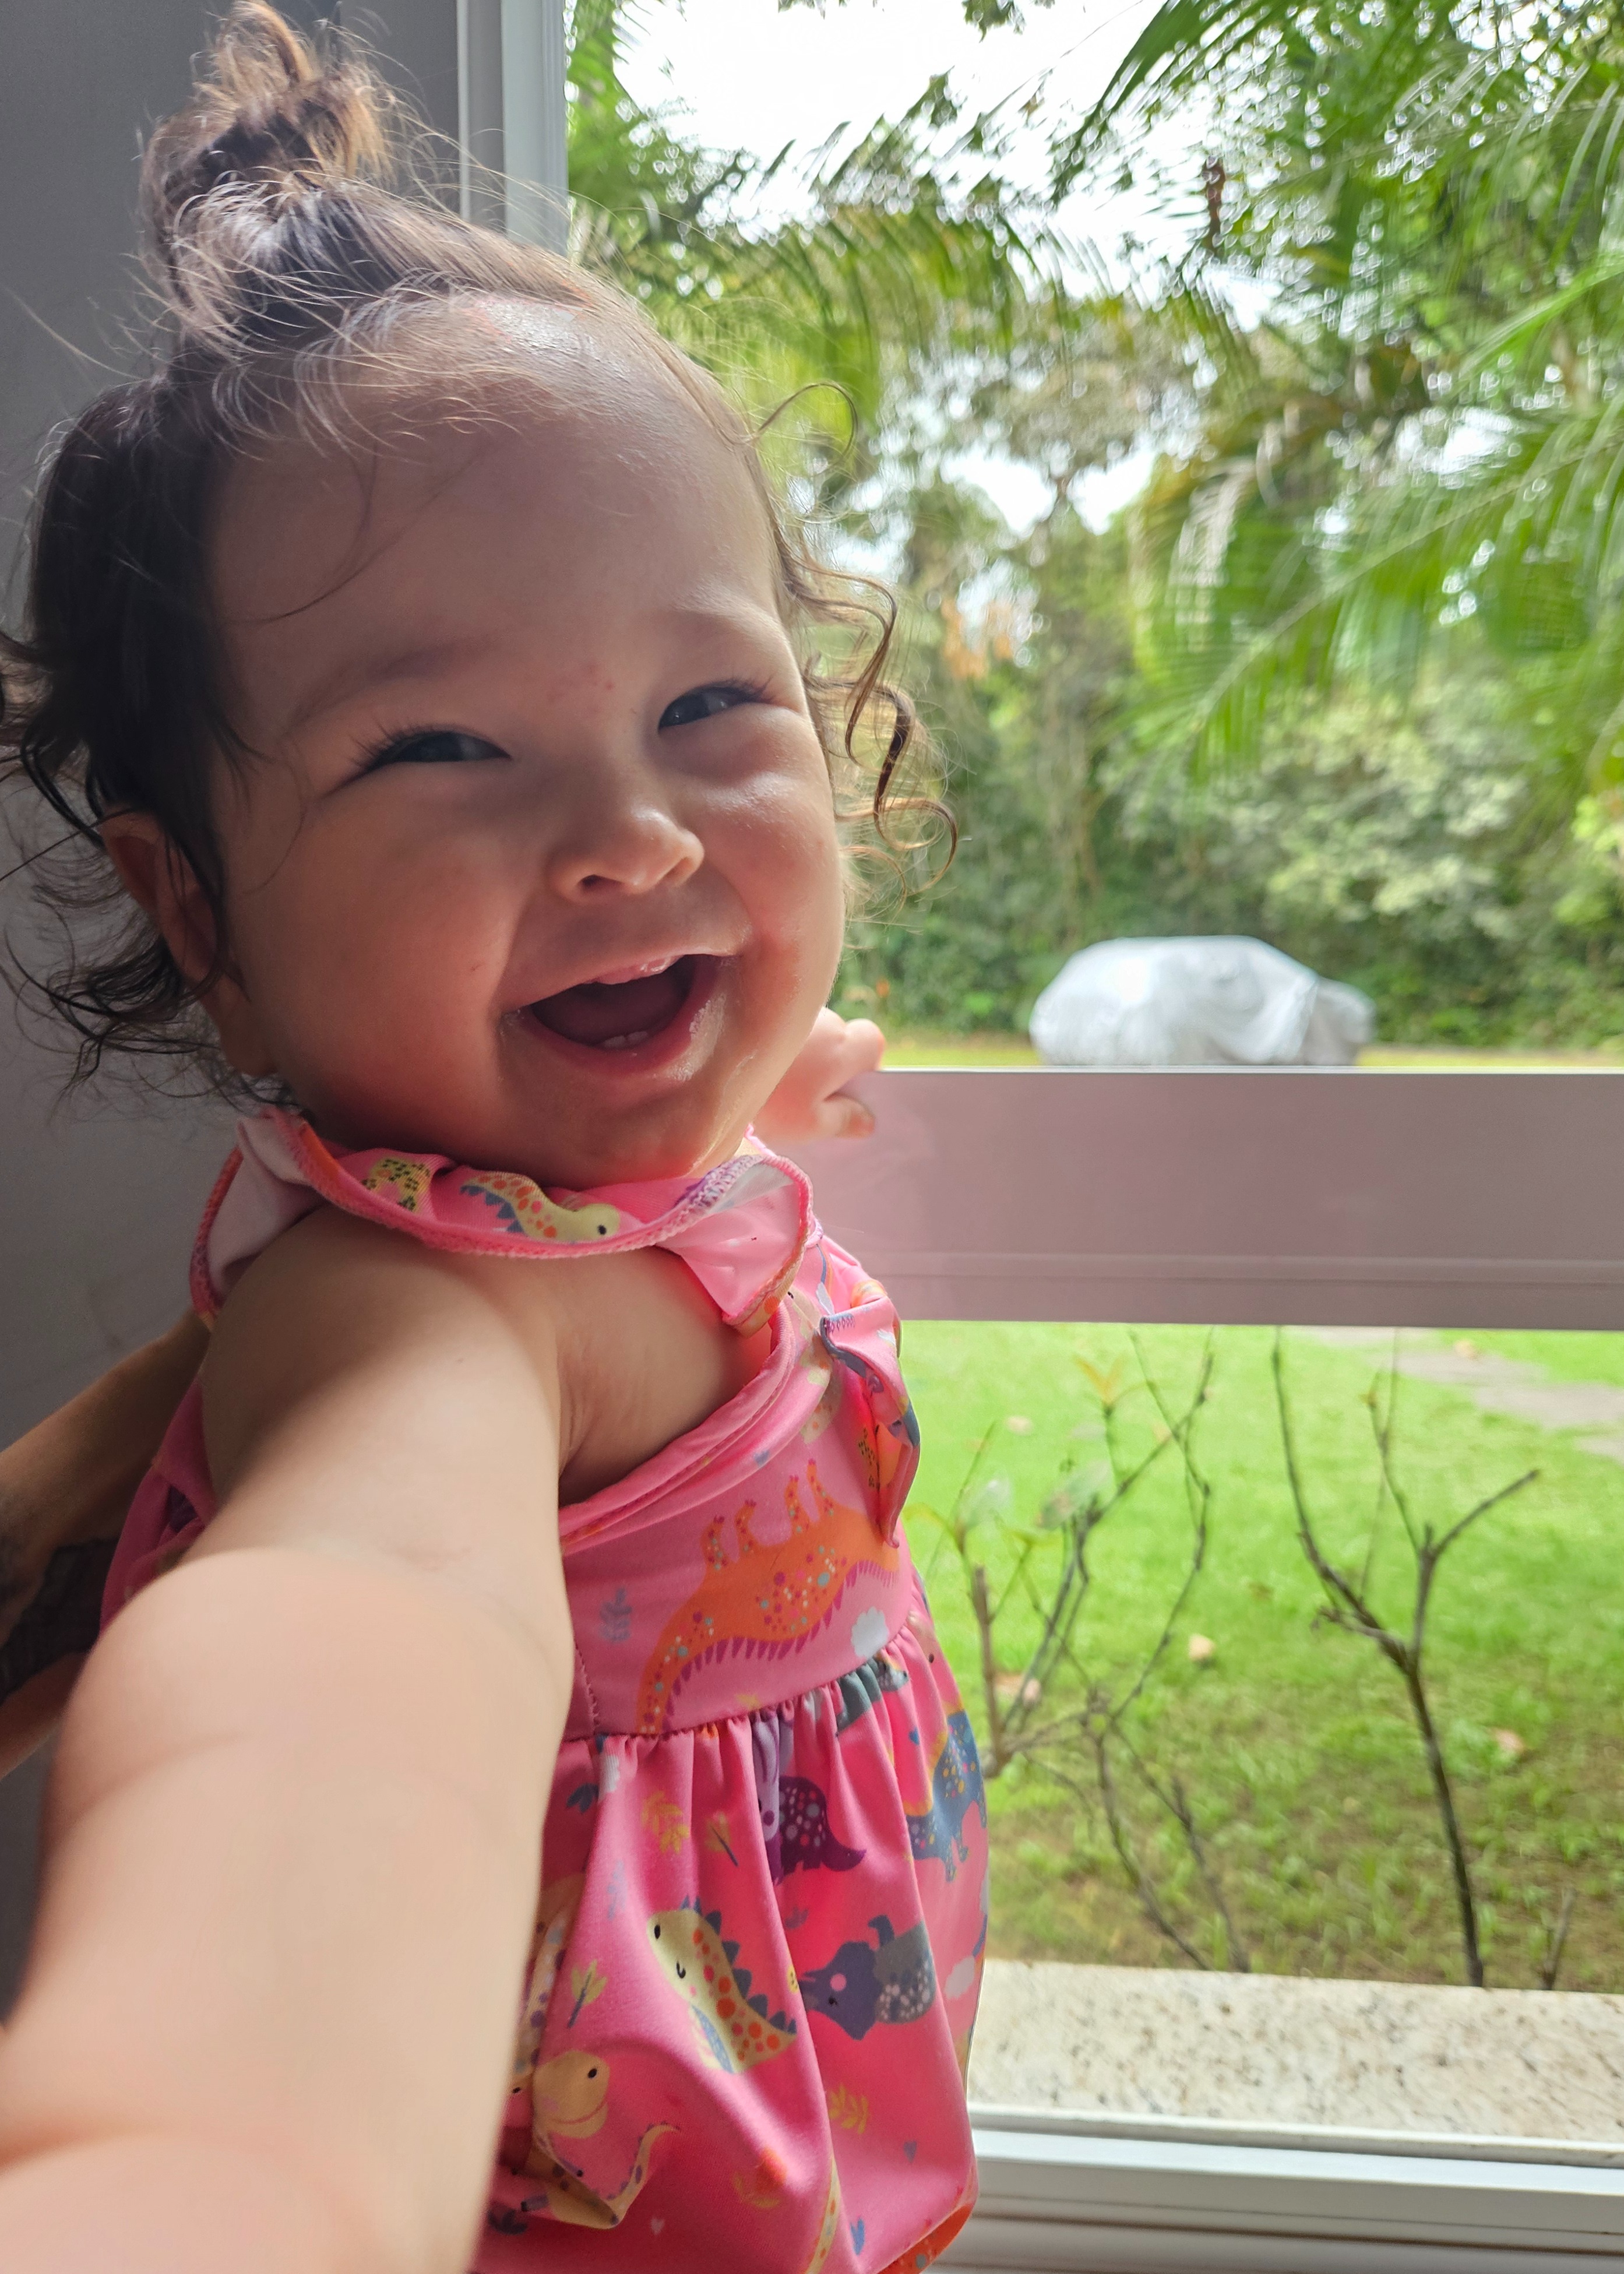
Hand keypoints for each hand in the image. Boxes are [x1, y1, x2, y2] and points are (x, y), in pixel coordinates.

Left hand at [754, 1008, 884, 1144]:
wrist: (704, 1075)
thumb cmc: (768, 1105)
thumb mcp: (810, 1125)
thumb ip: (844, 1120)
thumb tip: (867, 1120)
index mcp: (843, 1045)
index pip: (873, 1043)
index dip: (866, 1066)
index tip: (845, 1089)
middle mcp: (823, 1018)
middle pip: (839, 1035)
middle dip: (830, 1060)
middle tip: (807, 1094)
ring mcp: (792, 1008)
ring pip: (808, 1030)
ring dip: (801, 1051)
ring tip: (775, 1082)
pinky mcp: (759, 1005)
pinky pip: (779, 1024)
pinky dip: (774, 1042)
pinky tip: (753, 1067)